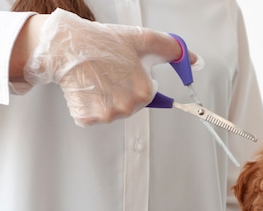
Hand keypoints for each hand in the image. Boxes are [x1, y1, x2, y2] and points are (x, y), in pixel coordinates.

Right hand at [23, 8, 190, 126]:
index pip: (149, 95)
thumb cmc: (104, 43)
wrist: (67, 45)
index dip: (137, 80)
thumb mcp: (145, 41)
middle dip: (123, 91)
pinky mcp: (87, 117)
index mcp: (144, 92)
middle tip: (110, 73)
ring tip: (98, 79)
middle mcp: (127, 107)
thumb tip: (195, 61)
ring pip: (113, 111)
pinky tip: (87, 88)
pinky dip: (90, 105)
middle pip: (131, 105)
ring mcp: (106, 114)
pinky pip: (95, 117)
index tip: (125, 71)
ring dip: (106, 99)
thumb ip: (174, 51)